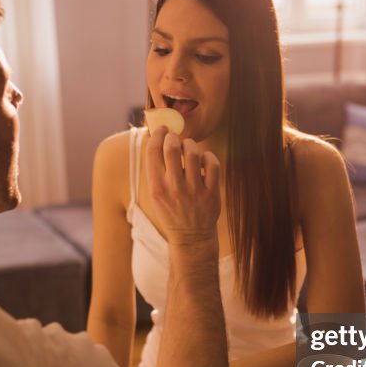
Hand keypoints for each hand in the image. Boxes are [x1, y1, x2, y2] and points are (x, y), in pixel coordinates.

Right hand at [145, 127, 220, 245]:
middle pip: (172, 147)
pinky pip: (212, 164)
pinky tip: (204, 160)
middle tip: (176, 138)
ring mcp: (194, 190)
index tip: (162, 129)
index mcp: (156, 187)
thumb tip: (159, 140)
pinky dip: (208, 156)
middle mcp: (174, 188)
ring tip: (190, 149)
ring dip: (191, 145)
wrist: (191, 237)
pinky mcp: (211, 193)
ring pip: (193, 152)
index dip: (158, 134)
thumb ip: (156, 172)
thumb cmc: (171, 211)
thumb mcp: (155, 195)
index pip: (153, 151)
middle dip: (174, 136)